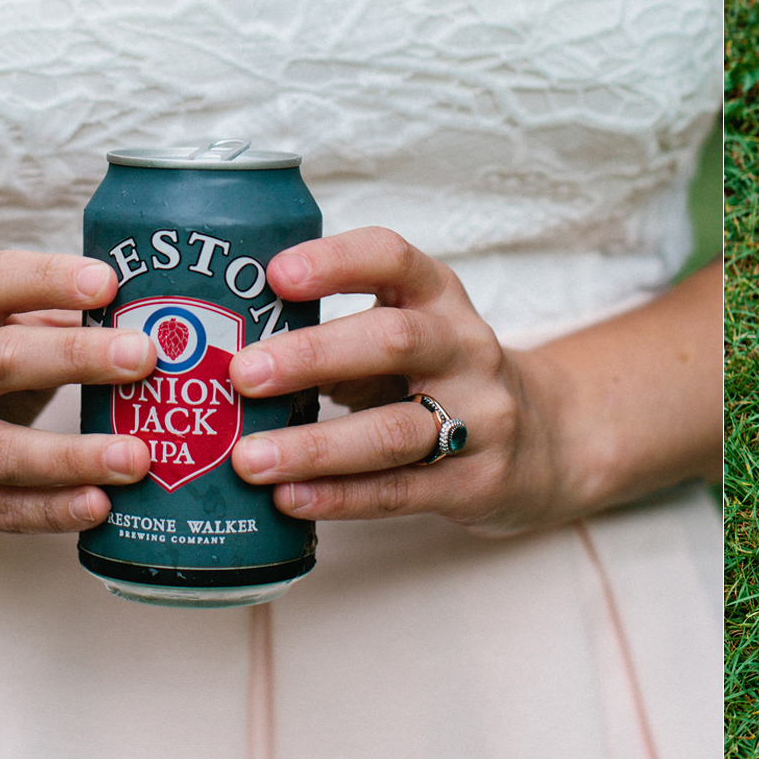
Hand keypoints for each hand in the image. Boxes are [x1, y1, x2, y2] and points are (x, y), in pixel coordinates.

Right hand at [0, 252, 157, 535]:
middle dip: (75, 357)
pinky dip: (53, 510)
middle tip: (144, 357)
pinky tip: (100, 504)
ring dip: (74, 455)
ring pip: (0, 451)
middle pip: (0, 359)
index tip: (107, 281)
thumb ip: (57, 321)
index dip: (48, 279)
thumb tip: (156, 320)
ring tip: (137, 456)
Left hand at [228, 228, 577, 535]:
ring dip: (316, 445)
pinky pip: (402, 489)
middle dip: (313, 355)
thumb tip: (212, 346)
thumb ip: (338, 333)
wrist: (546, 441)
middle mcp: (466, 348)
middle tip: (241, 372)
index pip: (393, 258)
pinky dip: (342, 497)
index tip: (276, 273)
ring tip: (248, 459)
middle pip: (393, 341)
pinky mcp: (477, 480)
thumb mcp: (410, 333)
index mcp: (439, 297)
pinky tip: (290, 499)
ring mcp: (480, 416)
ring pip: (394, 428)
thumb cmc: (444, 377)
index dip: (336, 261)